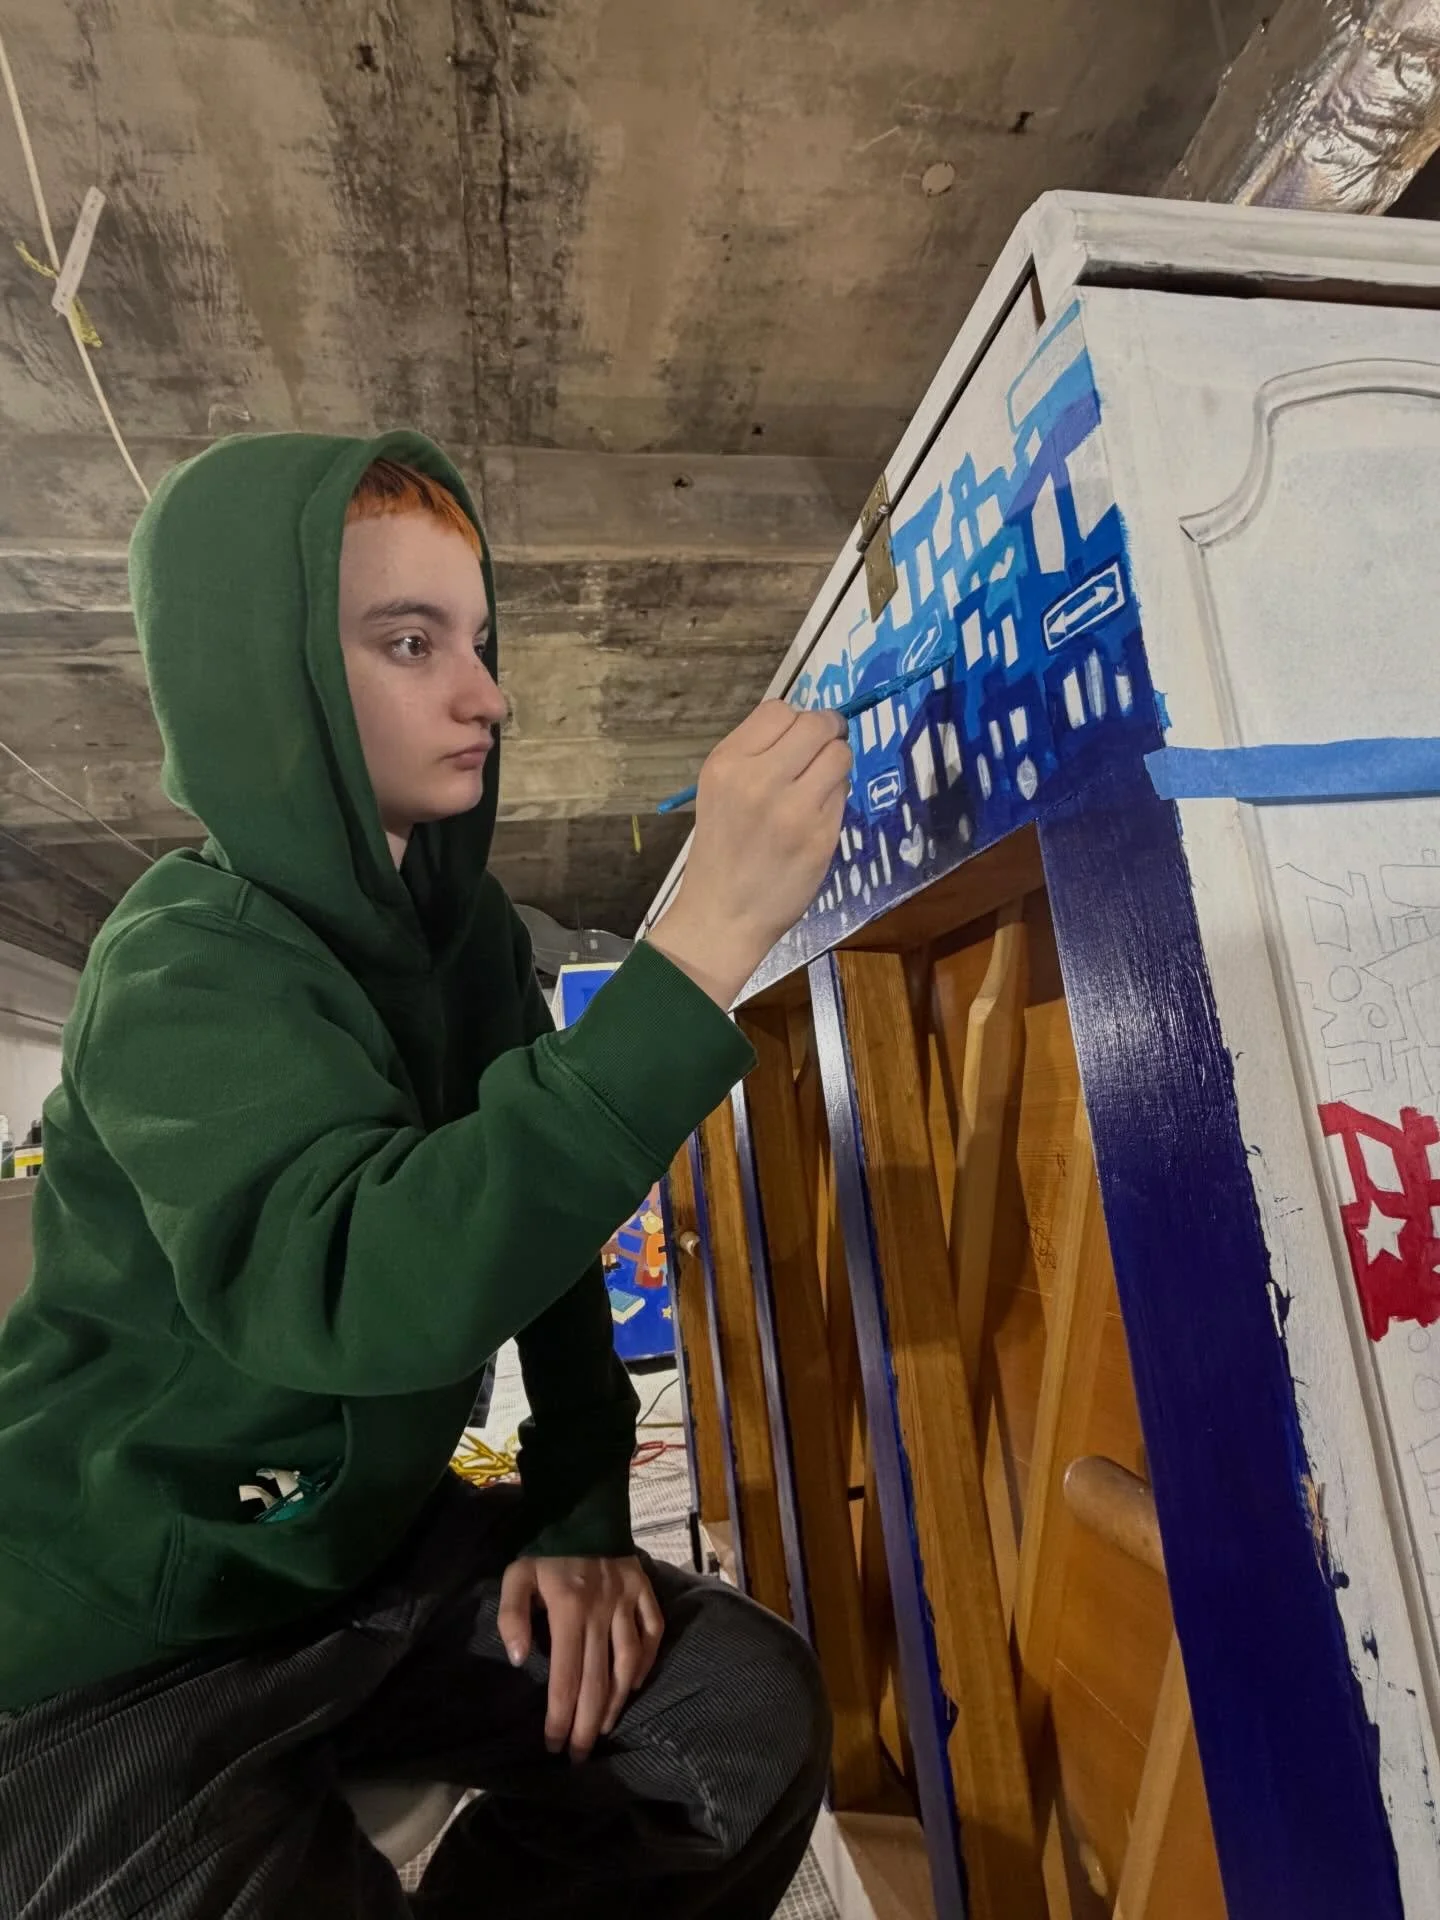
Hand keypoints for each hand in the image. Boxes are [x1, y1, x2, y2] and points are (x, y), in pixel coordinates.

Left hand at [497, 1554, 664, 1760]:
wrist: (583, 1506)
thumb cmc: (546, 1548)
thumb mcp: (517, 1575)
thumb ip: (512, 1615)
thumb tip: (517, 1658)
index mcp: (568, 1609)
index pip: (566, 1676)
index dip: (561, 1715)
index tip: (554, 1744)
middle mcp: (602, 1610)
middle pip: (598, 1680)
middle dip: (589, 1724)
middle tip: (581, 1755)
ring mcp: (627, 1601)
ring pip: (628, 1662)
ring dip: (617, 1701)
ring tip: (606, 1727)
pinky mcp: (645, 1590)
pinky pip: (653, 1632)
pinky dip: (646, 1661)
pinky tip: (635, 1684)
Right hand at [646, 701, 850, 1006]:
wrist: (723, 914)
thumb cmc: (722, 850)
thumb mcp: (719, 790)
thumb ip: (756, 754)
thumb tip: (809, 726)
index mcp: (726, 763)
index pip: (779, 709)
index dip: (795, 721)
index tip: (797, 740)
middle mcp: (758, 779)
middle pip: (816, 724)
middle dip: (827, 733)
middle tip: (823, 752)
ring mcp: (793, 808)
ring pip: (840, 754)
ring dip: (836, 765)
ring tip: (818, 787)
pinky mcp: (820, 835)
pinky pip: (844, 793)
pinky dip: (836, 799)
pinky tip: (817, 817)